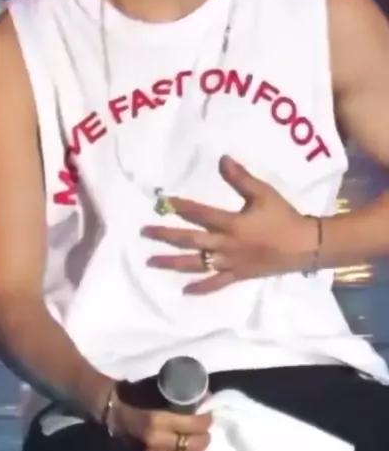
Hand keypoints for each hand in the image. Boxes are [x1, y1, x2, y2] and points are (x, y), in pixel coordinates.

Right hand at [109, 392, 211, 450]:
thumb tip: (202, 395)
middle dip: (204, 437)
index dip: (204, 421)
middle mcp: (155, 442)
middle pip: (191, 446)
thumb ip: (177, 395)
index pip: (190, 426)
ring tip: (202, 439)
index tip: (209, 413)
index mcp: (156, 421)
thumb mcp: (155, 389)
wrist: (111, 412)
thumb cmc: (133, 395)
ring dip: (198, 450)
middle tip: (208, 428)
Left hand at [142, 156, 316, 294]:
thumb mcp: (264, 194)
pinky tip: (184, 290)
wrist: (304, 246)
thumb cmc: (283, 217)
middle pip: (190, 240)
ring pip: (196, 264)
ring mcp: (230, 263)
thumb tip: (222, 159)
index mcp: (231, 224)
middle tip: (145, 232)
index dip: (181, 207)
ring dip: (172, 262)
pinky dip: (200, 288)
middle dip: (166, 236)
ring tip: (151, 261)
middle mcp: (226, 245)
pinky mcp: (238, 275)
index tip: (163, 202)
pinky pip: (216, 284)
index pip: (200, 214)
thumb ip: (241, 178)